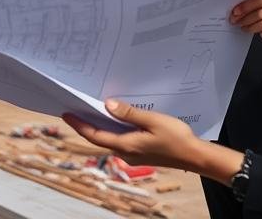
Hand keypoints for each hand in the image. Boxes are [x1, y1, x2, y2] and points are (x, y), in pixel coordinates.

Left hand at [62, 99, 242, 184]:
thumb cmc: (176, 137)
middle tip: (75, 107)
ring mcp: (133, 154)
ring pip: (110, 139)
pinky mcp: (140, 152)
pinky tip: (115, 117)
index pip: (95, 135)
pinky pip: (120, 139)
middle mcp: (126, 152)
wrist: (194, 156)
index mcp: (126, 145)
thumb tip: (107, 105)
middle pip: (99, 138)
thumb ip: (129, 113)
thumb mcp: (152, 120)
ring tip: (91, 109)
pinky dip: (113, 129)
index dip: (79, 125)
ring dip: (100, 126)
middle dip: (86, 124)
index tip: (66, 114)